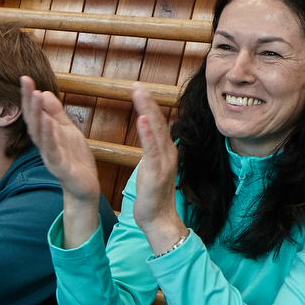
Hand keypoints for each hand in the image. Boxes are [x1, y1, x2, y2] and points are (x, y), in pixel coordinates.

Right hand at [21, 76, 100, 247]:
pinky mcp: (61, 168)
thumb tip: (43, 92)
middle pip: (34, 121)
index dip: (29, 96)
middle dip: (29, 101)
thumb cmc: (75, 158)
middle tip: (26, 81)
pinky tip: (48, 123)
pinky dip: (49, 138)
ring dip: (37, 116)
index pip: (35, 113)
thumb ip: (56, 113)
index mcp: (47, 135)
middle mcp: (45, 144)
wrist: (85, 185)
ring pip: (40, 135)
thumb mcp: (67, 130)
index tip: (25, 77)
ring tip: (35, 97)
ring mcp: (51, 156)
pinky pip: (52, 152)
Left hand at [130, 83, 187, 254]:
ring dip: (147, 110)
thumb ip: (152, 151)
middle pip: (158, 121)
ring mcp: (164, 162)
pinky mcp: (157, 172)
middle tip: (136, 84)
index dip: (148, 106)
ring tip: (139, 93)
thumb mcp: (152, 168)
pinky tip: (143, 119)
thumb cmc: (153, 197)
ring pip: (155, 131)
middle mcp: (168, 153)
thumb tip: (150, 136)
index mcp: (165, 151)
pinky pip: (152, 150)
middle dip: (147, 101)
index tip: (139, 89)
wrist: (159, 220)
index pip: (157, 123)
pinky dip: (147, 133)